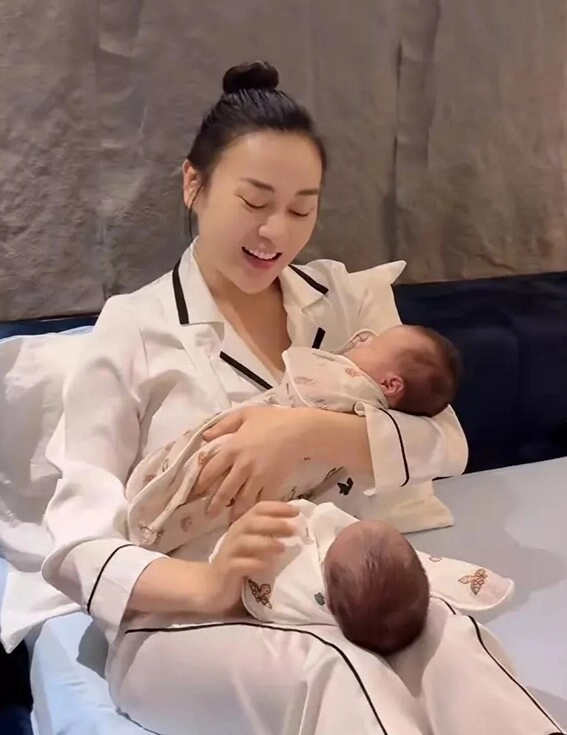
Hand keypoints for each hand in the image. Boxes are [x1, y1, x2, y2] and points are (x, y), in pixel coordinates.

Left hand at [197, 405, 314, 517]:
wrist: (300, 430)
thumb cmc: (273, 419)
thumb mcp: (245, 414)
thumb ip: (223, 425)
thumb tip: (205, 437)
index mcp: (232, 449)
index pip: (210, 471)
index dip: (201, 484)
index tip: (197, 493)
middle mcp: (242, 466)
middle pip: (224, 492)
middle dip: (215, 506)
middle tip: (209, 514)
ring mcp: (258, 477)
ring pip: (242, 501)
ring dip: (234, 512)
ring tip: (230, 519)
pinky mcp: (274, 484)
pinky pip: (261, 501)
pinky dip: (256, 509)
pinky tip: (252, 514)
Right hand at [206, 501, 298, 613]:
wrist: (211, 585)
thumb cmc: (238, 561)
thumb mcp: (253, 544)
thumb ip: (268, 533)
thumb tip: (295, 526)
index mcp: (243, 525)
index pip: (259, 508)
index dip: (277, 507)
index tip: (296, 511)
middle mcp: (235, 535)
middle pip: (252, 522)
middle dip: (274, 523)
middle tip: (293, 530)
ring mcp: (229, 552)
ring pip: (245, 542)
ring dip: (265, 543)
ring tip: (282, 547)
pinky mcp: (226, 570)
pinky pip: (239, 565)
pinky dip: (253, 564)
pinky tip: (266, 566)